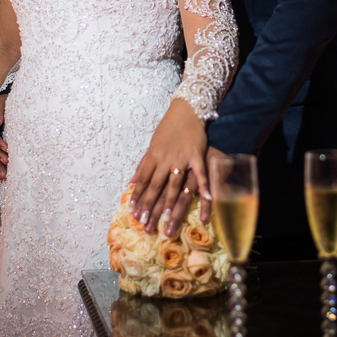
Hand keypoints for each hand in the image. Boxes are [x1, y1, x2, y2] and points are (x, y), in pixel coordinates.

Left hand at [130, 100, 210, 236]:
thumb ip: (143, 165)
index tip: (133, 214)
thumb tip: (130, 182)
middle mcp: (164, 159)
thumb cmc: (168, 130)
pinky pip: (200, 174)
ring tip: (166, 220)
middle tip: (145, 224)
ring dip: (170, 203)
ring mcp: (181, 157)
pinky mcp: (197, 155)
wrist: (186, 111)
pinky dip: (203, 187)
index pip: (142, 181)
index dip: (137, 198)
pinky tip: (206, 200)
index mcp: (153, 156)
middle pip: (155, 186)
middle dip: (150, 206)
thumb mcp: (152, 146)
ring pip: (174, 184)